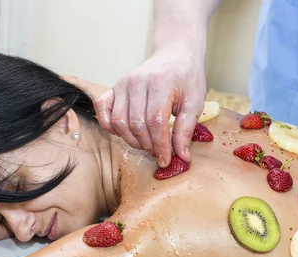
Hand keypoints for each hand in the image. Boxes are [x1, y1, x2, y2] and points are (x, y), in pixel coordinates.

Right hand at [93, 44, 205, 167]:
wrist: (175, 56)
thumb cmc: (186, 79)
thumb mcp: (195, 102)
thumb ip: (186, 129)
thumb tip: (182, 156)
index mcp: (160, 83)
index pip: (155, 122)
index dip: (160, 145)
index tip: (166, 160)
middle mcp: (137, 81)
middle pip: (136, 125)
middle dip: (148, 145)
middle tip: (158, 152)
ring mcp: (122, 83)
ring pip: (119, 122)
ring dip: (131, 140)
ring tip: (146, 144)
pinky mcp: (114, 87)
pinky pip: (102, 109)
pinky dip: (109, 126)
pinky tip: (125, 133)